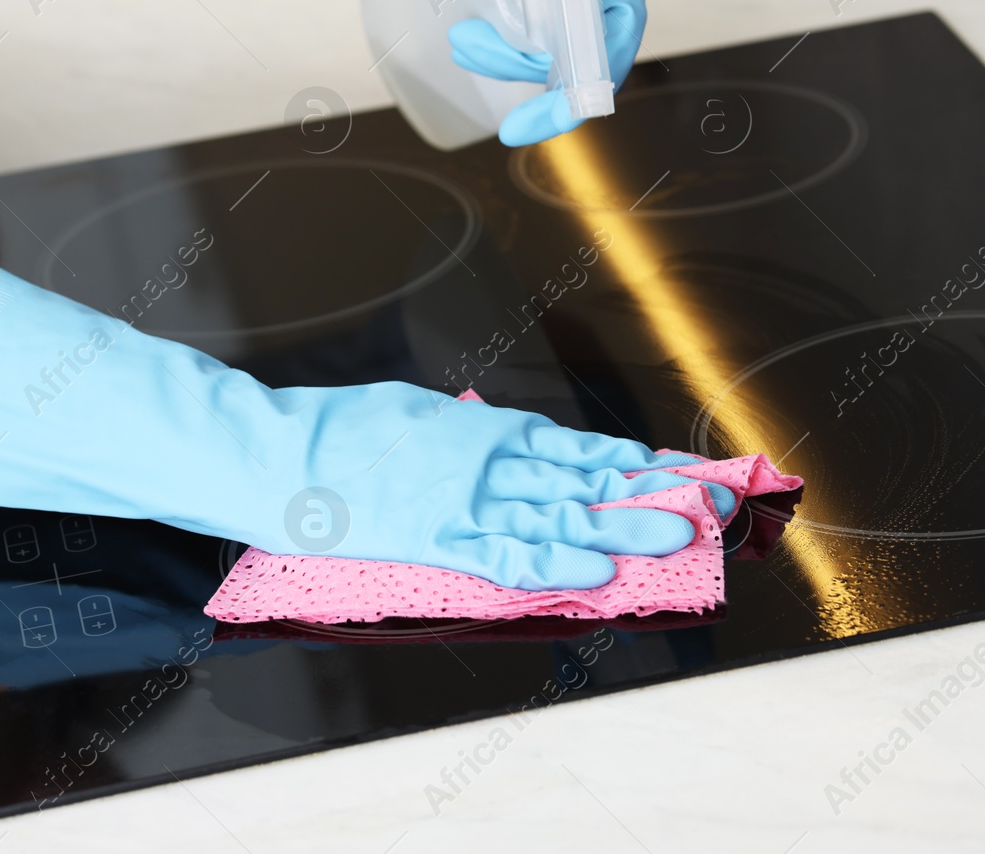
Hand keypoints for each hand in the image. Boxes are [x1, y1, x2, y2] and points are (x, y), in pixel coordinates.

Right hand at [0, 269, 729, 590]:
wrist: (271, 453)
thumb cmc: (336, 433)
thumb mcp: (412, 414)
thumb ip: (465, 432)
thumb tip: (503, 442)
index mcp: (480, 427)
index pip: (574, 448)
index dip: (631, 463)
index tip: (680, 469)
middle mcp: (484, 455)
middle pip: (584, 476)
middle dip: (651, 487)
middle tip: (713, 497)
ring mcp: (462, 495)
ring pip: (559, 510)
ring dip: (622, 520)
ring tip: (681, 529)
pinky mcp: (433, 534)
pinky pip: (506, 552)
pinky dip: (555, 561)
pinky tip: (598, 569)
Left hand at [423, 0, 645, 146]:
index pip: (605, 56)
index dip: (568, 102)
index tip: (522, 127)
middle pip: (587, 64)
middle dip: (526, 77)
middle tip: (467, 49)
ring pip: (571, 52)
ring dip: (516, 58)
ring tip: (465, 38)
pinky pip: (565, 36)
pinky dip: (527, 47)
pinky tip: (489, 36)